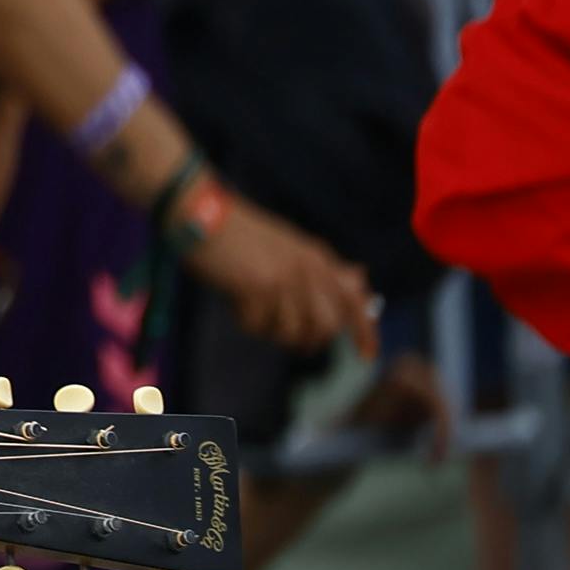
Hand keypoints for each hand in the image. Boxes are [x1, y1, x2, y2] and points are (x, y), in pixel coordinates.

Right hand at [186, 196, 376, 354]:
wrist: (202, 213)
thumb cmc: (241, 232)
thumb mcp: (290, 244)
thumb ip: (323, 265)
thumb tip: (360, 279)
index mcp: (317, 257)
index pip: (353, 300)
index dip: (365, 331)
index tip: (368, 356)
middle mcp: (306, 269)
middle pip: (325, 326)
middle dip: (308, 339)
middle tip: (289, 337)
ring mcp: (282, 280)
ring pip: (291, 331)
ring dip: (272, 330)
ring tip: (256, 312)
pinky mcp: (255, 288)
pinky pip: (258, 326)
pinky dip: (246, 321)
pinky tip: (236, 302)